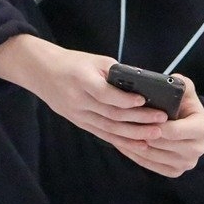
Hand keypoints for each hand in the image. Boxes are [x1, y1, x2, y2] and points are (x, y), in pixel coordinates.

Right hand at [0, 34, 166, 145]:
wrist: (42, 72)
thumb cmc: (73, 62)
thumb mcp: (95, 60)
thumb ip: (117, 72)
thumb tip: (145, 84)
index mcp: (80, 80)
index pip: (104, 94)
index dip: (125, 99)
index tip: (144, 99)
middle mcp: (78, 100)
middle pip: (111, 114)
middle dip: (138, 119)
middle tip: (161, 120)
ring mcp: (78, 115)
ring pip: (109, 128)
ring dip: (134, 133)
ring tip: (155, 134)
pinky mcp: (80, 123)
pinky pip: (103, 134)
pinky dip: (122, 140)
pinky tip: (139, 143)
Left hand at [112, 74, 203, 177]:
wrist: (186, 124)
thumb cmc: (183, 104)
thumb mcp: (185, 89)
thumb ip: (180, 83)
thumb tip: (171, 80)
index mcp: (203, 128)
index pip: (173, 131)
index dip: (154, 125)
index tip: (138, 116)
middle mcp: (198, 149)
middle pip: (161, 144)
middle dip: (141, 134)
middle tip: (122, 125)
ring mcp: (186, 163)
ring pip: (152, 156)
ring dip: (134, 145)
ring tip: (119, 133)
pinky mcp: (175, 171)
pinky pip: (150, 165)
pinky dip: (134, 155)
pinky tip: (123, 144)